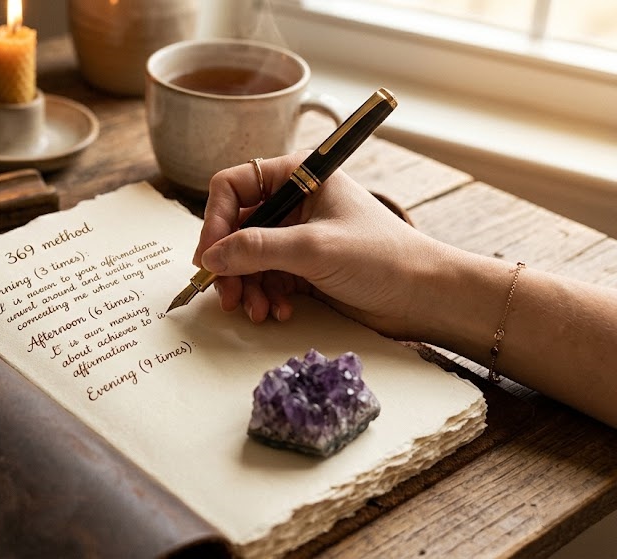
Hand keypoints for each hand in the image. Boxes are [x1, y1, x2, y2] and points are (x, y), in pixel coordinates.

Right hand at [193, 152, 448, 338]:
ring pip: (246, 257)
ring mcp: (297, 235)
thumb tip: (211, 256)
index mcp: (299, 175)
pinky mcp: (302, 266)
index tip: (209, 256)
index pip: (234, 186)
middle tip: (227, 295)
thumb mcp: (314, 249)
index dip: (215, 221)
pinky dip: (265, 296)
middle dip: (229, 263)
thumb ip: (258, 249)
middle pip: (235, 226)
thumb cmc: (384, 258)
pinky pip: (265, 278)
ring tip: (257, 310)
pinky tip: (278, 311)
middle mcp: (294, 201)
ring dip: (246, 286)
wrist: (425, 296)